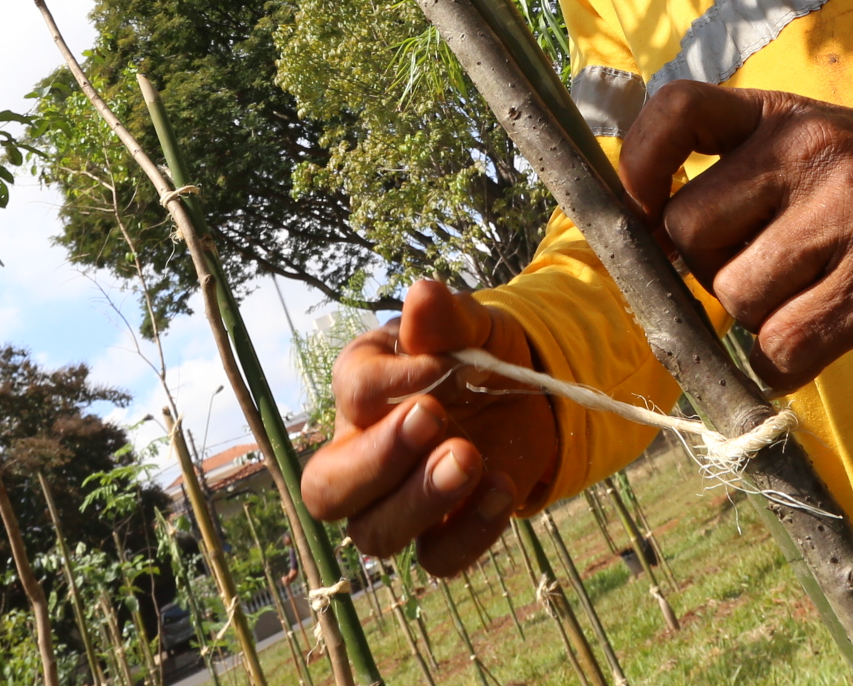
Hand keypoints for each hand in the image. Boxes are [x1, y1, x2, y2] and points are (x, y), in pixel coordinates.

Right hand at [297, 280, 559, 575]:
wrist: (525, 395)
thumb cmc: (476, 352)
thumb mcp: (472, 327)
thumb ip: (446, 318)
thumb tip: (423, 293)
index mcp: (361, 387)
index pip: (351, 394)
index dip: (390, 385)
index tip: (439, 365)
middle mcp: (362, 452)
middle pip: (328, 489)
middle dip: (377, 462)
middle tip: (434, 420)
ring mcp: (397, 501)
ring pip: (374, 533)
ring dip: (420, 500)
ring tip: (472, 457)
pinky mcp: (441, 532)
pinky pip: (437, 558)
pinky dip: (470, 531)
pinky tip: (503, 486)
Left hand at [618, 81, 852, 390]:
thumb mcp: (827, 139)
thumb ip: (750, 169)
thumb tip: (657, 236)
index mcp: (783, 115)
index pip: (676, 112)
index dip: (637, 165)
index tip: (645, 212)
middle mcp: (806, 157)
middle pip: (689, 235)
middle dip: (706, 272)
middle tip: (757, 276)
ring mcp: (843, 219)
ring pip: (732, 299)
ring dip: (753, 322)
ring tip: (803, 304)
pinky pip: (782, 348)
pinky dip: (782, 366)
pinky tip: (815, 345)